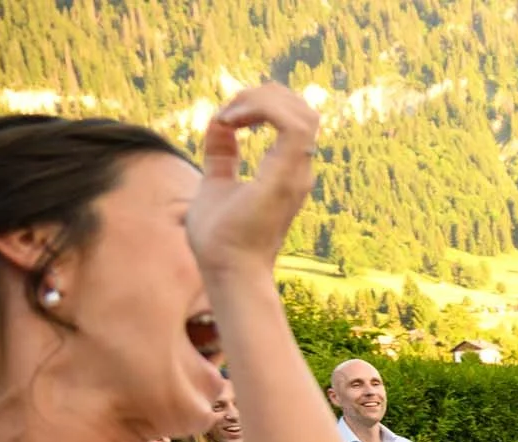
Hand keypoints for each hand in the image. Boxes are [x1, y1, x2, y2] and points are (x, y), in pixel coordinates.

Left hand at [188, 84, 319, 277]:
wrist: (227, 268)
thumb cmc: (222, 239)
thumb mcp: (216, 182)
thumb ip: (221, 154)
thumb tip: (218, 124)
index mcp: (287, 172)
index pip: (293, 120)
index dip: (260, 104)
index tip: (225, 119)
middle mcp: (298, 171)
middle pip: (301, 110)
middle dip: (262, 96)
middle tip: (227, 111)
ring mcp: (295, 174)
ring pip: (300, 111)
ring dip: (261, 99)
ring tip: (230, 114)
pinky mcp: (286, 176)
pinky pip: (290, 123)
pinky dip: (260, 109)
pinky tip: (232, 121)